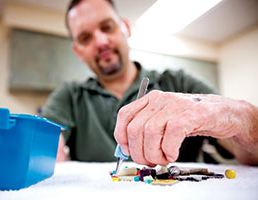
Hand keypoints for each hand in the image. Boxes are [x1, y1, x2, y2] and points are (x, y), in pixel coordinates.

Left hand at [114, 90, 256, 165]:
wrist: (221, 113)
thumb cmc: (189, 120)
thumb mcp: (164, 121)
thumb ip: (146, 131)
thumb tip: (128, 150)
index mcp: (150, 99)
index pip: (124, 115)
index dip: (121, 136)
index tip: (128, 151)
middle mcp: (160, 100)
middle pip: (135, 128)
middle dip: (139, 152)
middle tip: (150, 161)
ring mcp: (175, 105)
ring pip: (150, 132)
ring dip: (154, 154)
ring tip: (164, 159)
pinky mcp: (191, 114)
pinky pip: (171, 135)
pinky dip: (169, 150)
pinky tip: (174, 154)